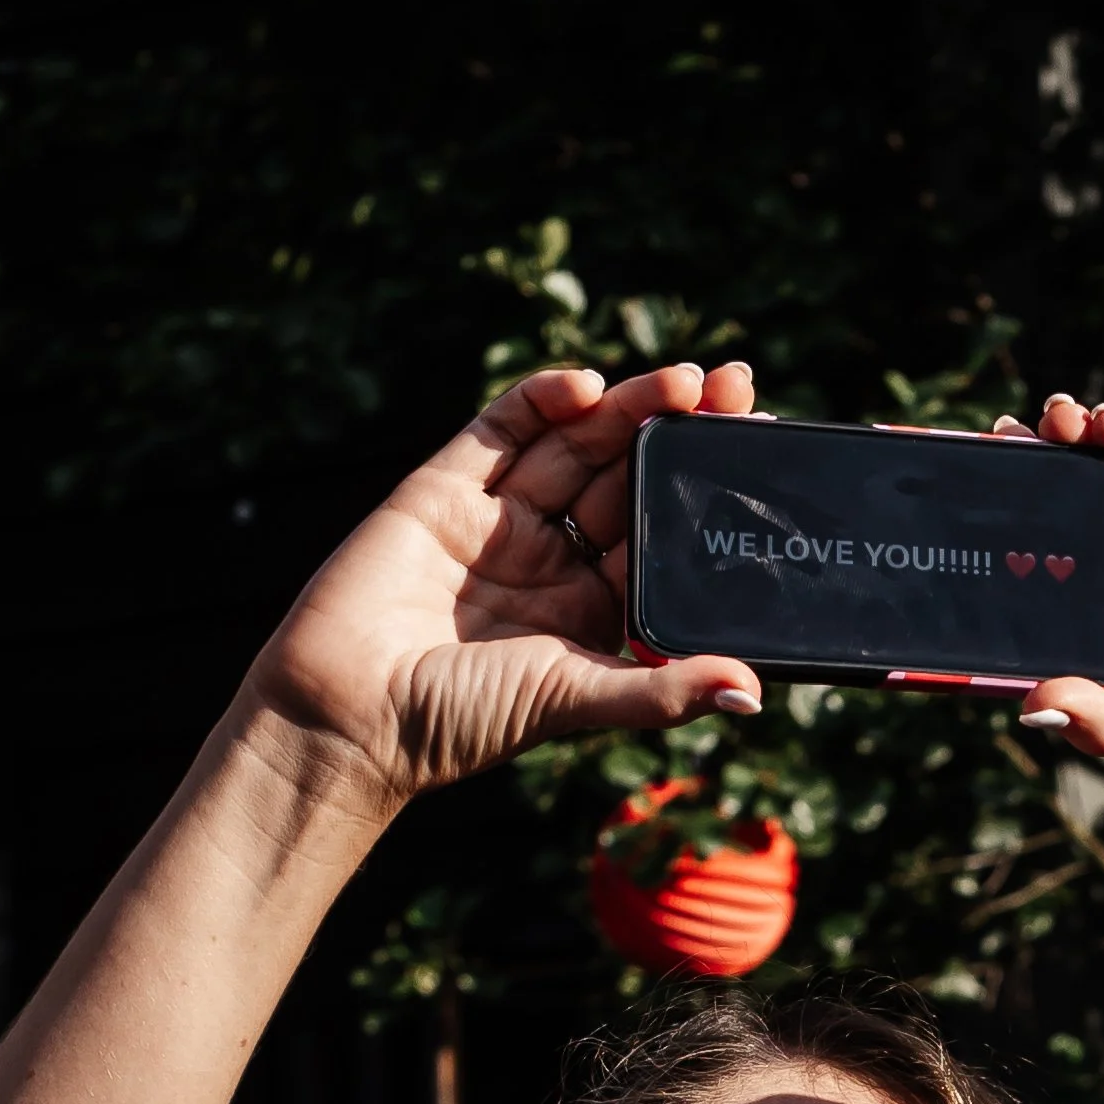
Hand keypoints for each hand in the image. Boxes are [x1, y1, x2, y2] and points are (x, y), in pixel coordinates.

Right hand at [239, 360, 760, 803]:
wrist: (349, 714)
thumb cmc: (463, 721)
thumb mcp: (575, 700)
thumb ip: (660, 690)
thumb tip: (749, 690)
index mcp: (592, 609)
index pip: (659, 534)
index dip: (701, 491)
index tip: (754, 445)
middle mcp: (551, 559)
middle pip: (625, 477)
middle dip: (678, 430)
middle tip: (737, 386)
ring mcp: (498, 519)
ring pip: (575, 445)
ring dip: (627, 408)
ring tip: (684, 382)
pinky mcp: (442, 489)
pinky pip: (501, 429)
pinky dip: (542, 400)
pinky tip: (587, 386)